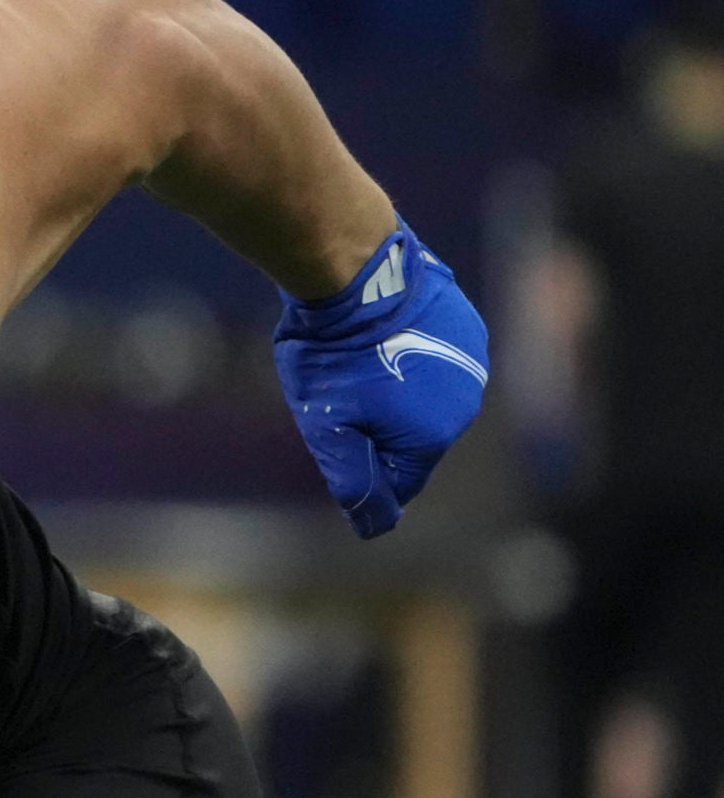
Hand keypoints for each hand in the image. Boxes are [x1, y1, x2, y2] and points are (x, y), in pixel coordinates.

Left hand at [273, 225, 488, 537]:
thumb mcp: (326, 426)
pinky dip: (411, 353)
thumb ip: (353, 480)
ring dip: (397, 388)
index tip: (337, 437)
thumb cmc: (334, 354)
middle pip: (414, 438)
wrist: (356, 272)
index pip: (399, 480)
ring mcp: (471, 361)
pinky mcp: (467, 325)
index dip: (364, 468)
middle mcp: (464, 404)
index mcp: (431, 437)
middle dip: (378, 426)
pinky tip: (382, 334)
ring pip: (427, 395)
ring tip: (360, 359)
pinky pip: (436, 356)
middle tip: (341, 391)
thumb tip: (375, 526)